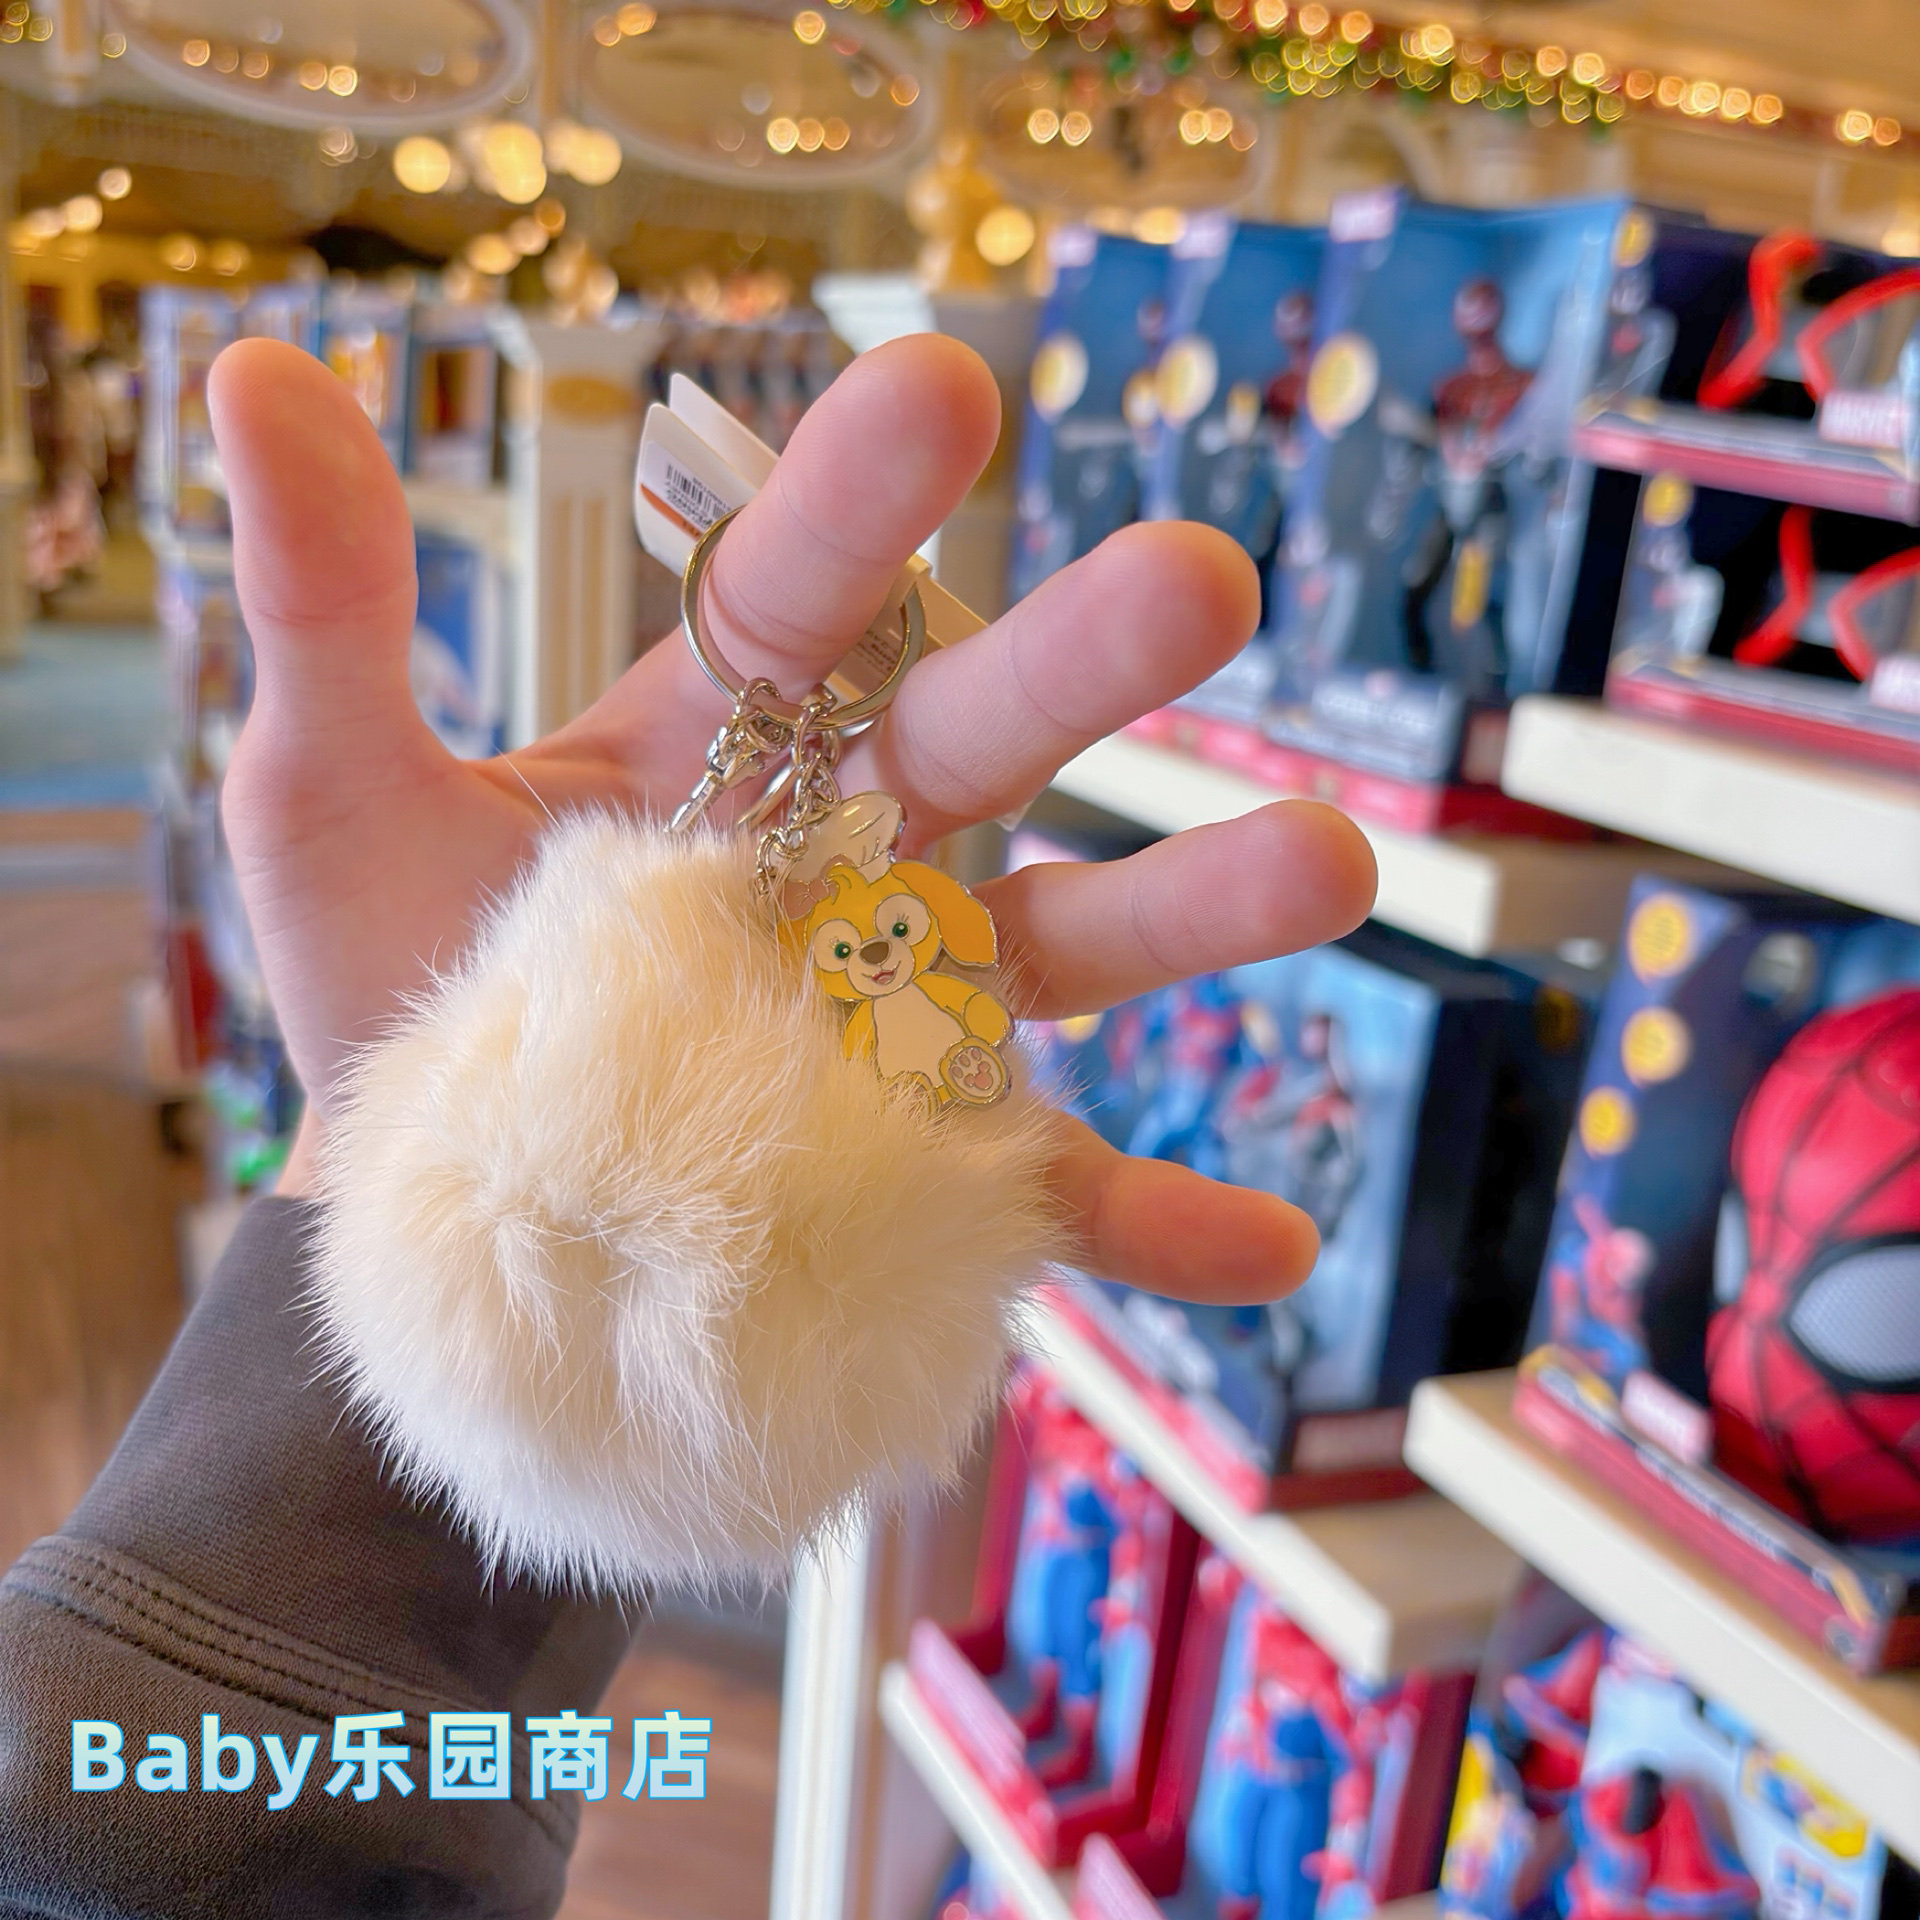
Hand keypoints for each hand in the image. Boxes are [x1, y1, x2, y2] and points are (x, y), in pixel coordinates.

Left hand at [211, 334, 1374, 1302]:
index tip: (944, 392)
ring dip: (1198, 911)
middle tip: (1201, 580)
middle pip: (975, 745)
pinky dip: (1162, 1225)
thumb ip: (329, 607)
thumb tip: (265, 373)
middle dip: (1079, 667)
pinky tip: (1274, 1251)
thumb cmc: (400, 1016)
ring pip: (1067, 949)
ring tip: (1336, 863)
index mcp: (719, 751)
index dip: (861, 504)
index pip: (795, 600)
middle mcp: (844, 861)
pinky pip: (1059, 1202)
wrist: (441, 1247)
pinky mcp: (932, 1178)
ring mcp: (904, 1023)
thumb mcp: (331, 806)